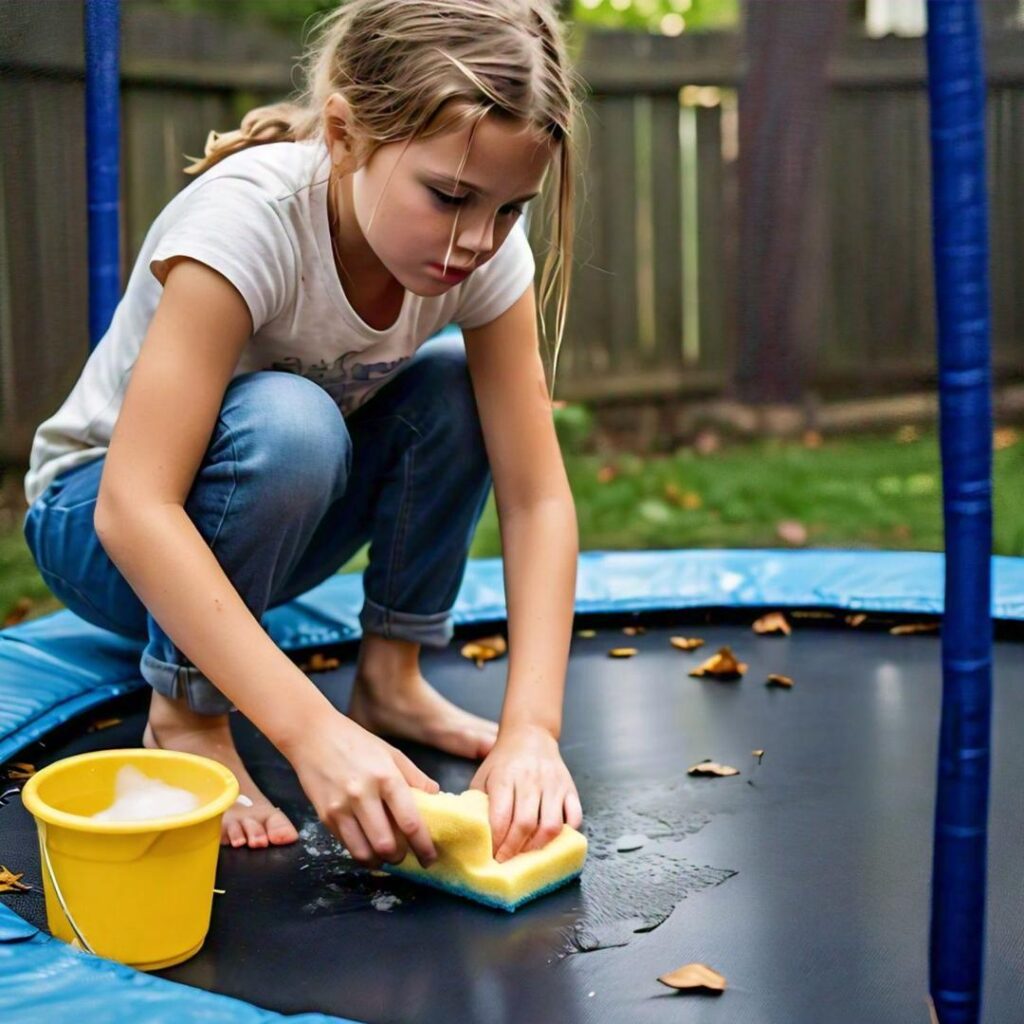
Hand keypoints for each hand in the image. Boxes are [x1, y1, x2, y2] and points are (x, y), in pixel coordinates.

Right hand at [285, 711, 438, 869]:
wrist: (314, 735)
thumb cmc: (357, 742)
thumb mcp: (392, 753)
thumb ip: (415, 777)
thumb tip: (436, 797)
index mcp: (387, 777)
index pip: (410, 822)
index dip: (424, 846)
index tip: (430, 857)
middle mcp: (364, 794)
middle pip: (386, 845)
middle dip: (400, 857)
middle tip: (406, 855)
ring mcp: (342, 807)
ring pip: (364, 853)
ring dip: (379, 861)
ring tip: (386, 855)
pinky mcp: (325, 816)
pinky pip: (346, 845)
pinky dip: (360, 852)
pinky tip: (367, 845)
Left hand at [469, 723, 582, 862]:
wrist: (530, 734)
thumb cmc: (503, 761)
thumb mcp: (483, 776)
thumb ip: (478, 803)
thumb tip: (474, 834)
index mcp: (505, 778)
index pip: (500, 817)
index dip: (495, 841)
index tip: (490, 856)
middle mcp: (531, 781)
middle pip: (525, 824)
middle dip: (514, 849)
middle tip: (506, 862)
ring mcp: (553, 784)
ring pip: (551, 824)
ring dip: (539, 847)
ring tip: (529, 856)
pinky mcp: (570, 788)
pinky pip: (575, 816)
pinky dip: (567, 833)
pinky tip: (555, 841)